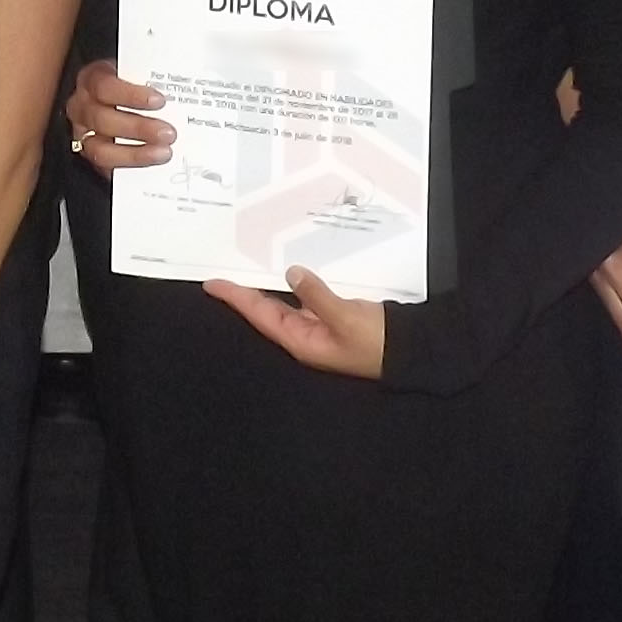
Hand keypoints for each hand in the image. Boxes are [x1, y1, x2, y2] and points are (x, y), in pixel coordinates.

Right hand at [64, 58, 175, 170]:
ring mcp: (84, 135)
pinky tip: (152, 165)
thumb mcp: (139, 73)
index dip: (130, 95)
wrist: (121, 100)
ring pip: (100, 149)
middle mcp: (82, 107)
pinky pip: (106, 168)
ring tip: (163, 153)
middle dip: (138, 128)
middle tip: (169, 133)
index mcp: (92, 79)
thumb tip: (181, 89)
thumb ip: (154, 77)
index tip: (159, 101)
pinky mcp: (93, 158)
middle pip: (102, 119)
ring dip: (134, 153)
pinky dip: (130, 167)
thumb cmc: (134, 83)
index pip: (104, 86)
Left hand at [212, 264, 388, 380]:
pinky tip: (288, 272)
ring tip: (246, 270)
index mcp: (301, 341)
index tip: (212, 284)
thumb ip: (317, 295)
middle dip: (244, 294)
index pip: (260, 316)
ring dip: (266, 288)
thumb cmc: (377, 343)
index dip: (236, 299)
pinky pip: (304, 300)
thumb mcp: (346, 318)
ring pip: (283, 305)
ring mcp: (318, 328)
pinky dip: (293, 286)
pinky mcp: (332, 319)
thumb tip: (290, 272)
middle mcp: (304, 336)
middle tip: (222, 274)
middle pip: (266, 311)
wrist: (410, 351)